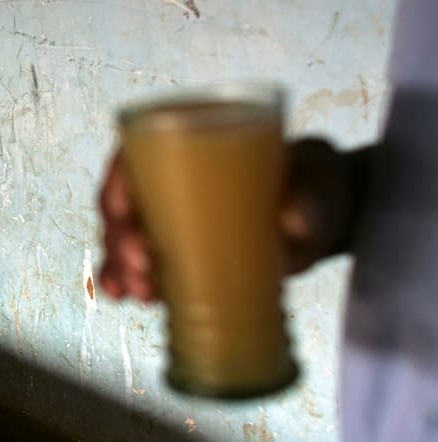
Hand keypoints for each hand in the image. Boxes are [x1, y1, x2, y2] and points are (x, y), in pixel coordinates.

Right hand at [97, 138, 357, 301]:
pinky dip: (128, 281)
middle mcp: (170, 181)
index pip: (134, 156)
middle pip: (122, 204)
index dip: (116, 183)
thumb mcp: (318, 177)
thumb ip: (311, 196)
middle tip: (142, 266)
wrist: (326, 216)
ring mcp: (171, 220)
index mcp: (192, 144)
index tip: (122, 212)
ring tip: (140, 292)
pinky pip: (142, 266)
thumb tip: (297, 221)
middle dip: (119, 237)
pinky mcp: (179, 254)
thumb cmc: (315, 180)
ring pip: (125, 238)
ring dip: (120, 265)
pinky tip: (122, 296)